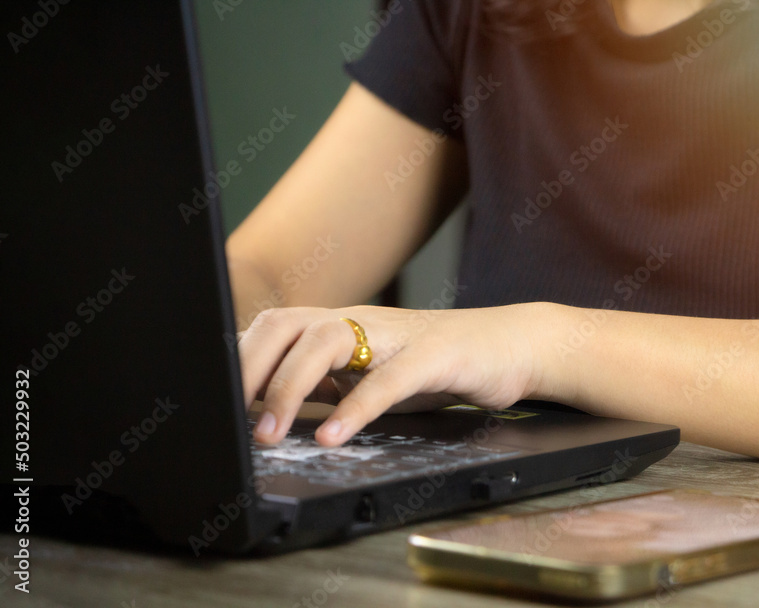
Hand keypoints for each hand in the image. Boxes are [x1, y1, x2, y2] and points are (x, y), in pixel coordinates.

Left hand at [238, 303, 548, 445]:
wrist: (511, 346)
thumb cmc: (440, 364)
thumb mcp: (373, 376)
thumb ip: (329, 386)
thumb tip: (272, 410)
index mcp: (343, 326)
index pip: (275, 328)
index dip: (241, 361)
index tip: (218, 404)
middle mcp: (363, 321)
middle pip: (288, 326)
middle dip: (251, 370)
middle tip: (232, 420)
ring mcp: (398, 335)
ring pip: (327, 343)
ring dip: (289, 388)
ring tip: (270, 433)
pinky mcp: (436, 355)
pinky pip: (388, 380)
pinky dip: (356, 409)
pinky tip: (333, 437)